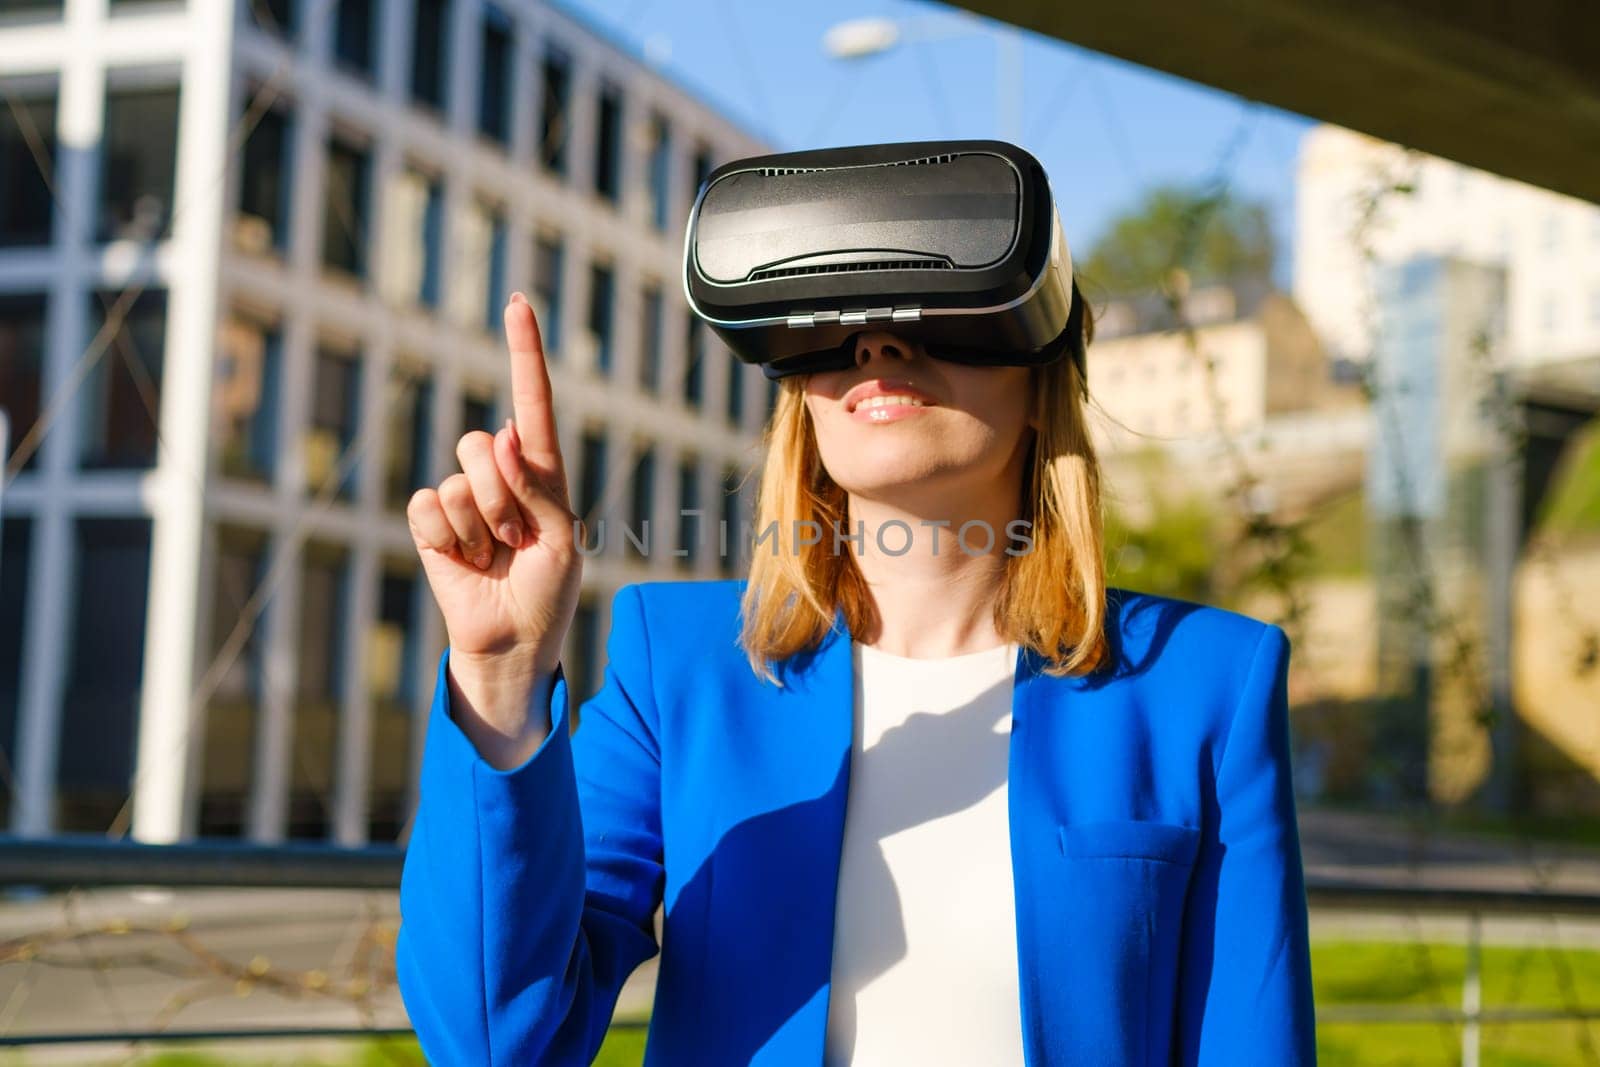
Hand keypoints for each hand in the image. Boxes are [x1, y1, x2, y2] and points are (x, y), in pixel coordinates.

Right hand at [406, 294, 582, 757]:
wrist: (512, 642)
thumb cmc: (548, 592)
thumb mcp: (562, 540)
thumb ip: (538, 487)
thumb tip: (505, 434)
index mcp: (542, 471)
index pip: (532, 401)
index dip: (523, 353)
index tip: (517, 304)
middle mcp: (499, 474)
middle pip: (483, 443)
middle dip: (503, 496)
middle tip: (517, 540)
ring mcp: (462, 497)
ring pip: (458, 479)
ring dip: (481, 525)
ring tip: (495, 556)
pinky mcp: (429, 524)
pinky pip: (427, 506)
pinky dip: (448, 536)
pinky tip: (464, 560)